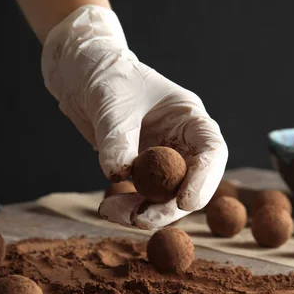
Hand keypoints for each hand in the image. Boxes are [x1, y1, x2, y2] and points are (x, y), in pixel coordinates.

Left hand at [42, 5, 227, 229]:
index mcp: (189, 118)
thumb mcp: (113, 104)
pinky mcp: (139, 170)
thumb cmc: (107, 77)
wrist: (82, 75)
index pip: (211, 151)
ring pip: (164, 196)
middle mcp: (181, 142)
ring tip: (111, 212)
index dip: (204, 180)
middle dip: (168, 206)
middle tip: (141, 219)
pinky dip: (126, 205)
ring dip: (142, 210)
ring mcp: (161, 158)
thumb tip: (118, 175)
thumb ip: (117, 139)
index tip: (185, 203)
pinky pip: (140, 196)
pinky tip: (108, 207)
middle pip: (189, 183)